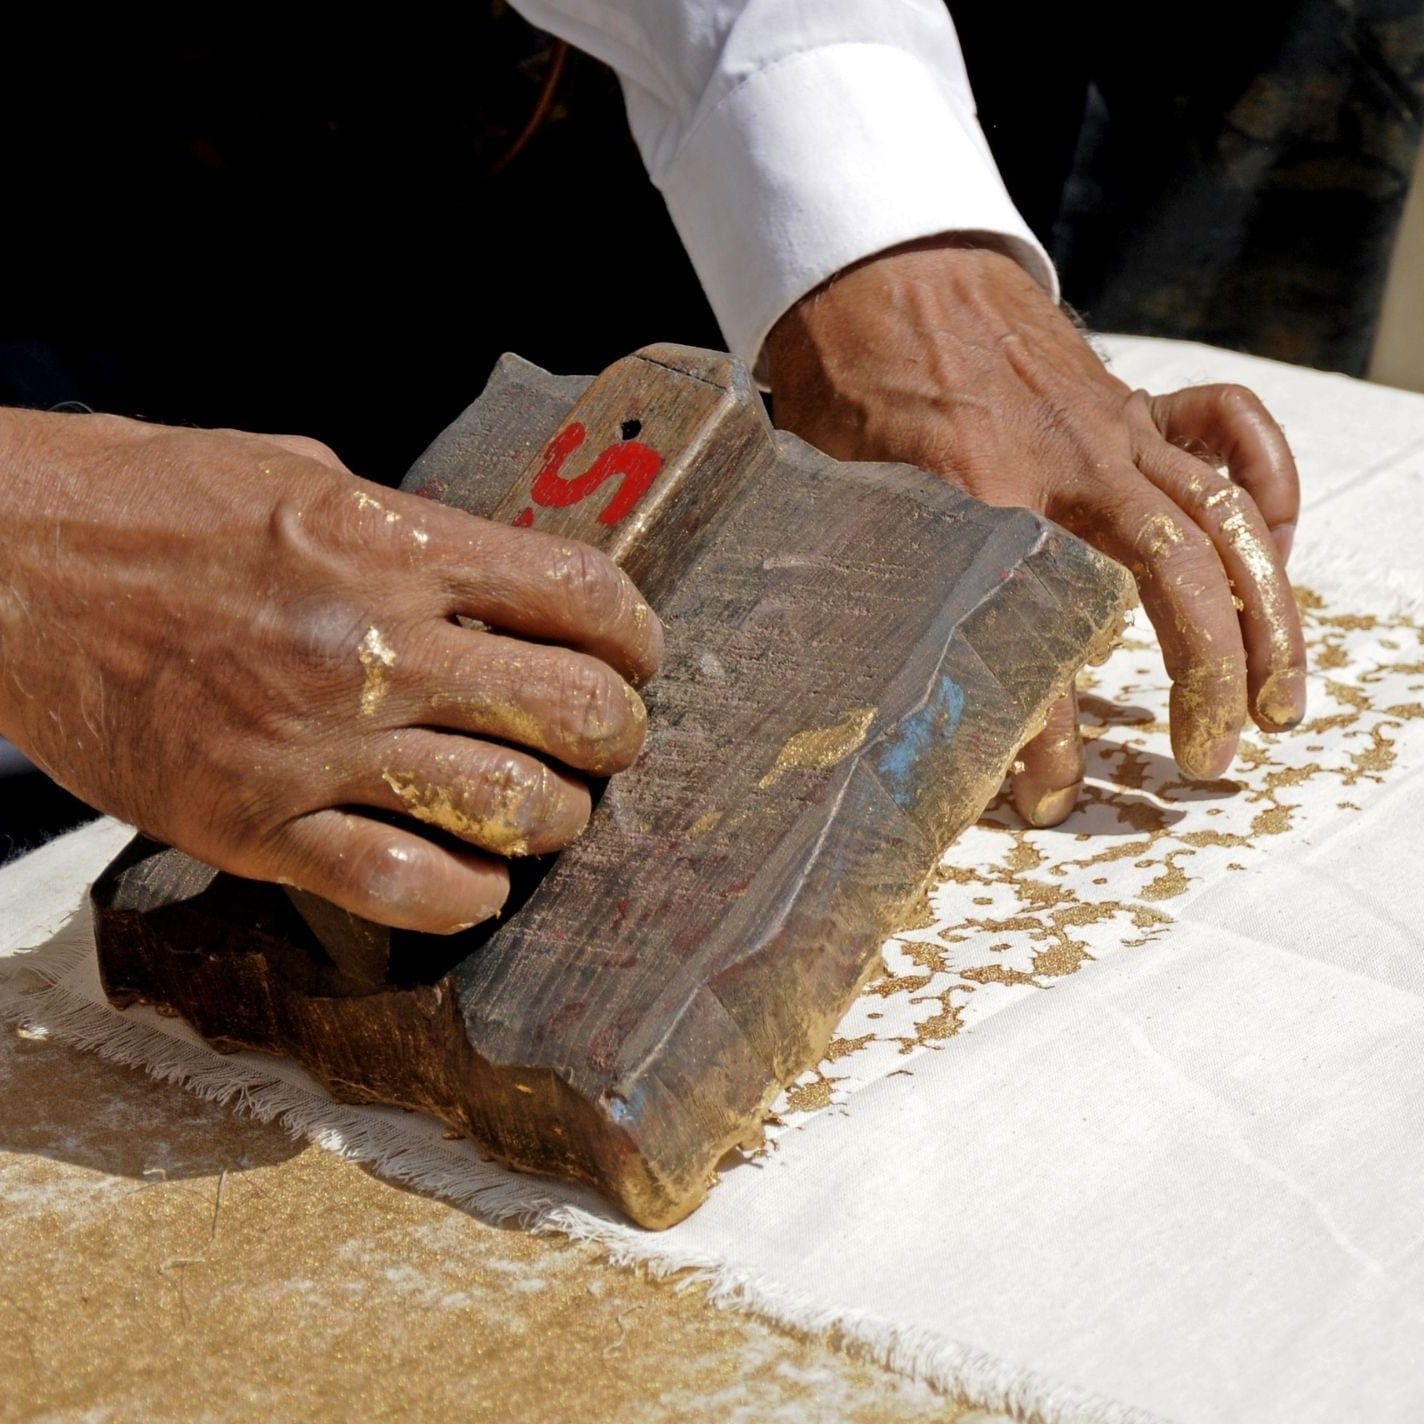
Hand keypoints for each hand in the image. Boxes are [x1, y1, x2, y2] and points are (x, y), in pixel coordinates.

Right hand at [0, 410, 661, 929]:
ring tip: (549, 811)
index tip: (634, 655)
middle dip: (618, 735)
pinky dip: (465, 895)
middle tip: (610, 741)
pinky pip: (400, 885)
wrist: (7, 561)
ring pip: (506, 808)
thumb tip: (509, 583)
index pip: (579, 594)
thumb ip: (415, 537)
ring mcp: (310, 743)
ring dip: (556, 819)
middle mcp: (368, 643)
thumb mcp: (306, 477)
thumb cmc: (155, 504)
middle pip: (570, 709)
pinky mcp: (249, 823)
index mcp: (389, 543)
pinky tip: (476, 880)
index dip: (634, 635)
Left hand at [766, 237, 1305, 825]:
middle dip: (1210, 679)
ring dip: (1268, 612)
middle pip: (1177, 577)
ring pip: (1228, 517)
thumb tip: (897, 703)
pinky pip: (1229, 429)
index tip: (1043, 799)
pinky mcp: (1131, 399)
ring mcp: (1114, 427)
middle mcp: (1071, 465)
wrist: (876, 267)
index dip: (1048, 737)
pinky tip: (1274, 543)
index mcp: (986, 499)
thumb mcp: (842, 503)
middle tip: (1210, 758)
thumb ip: (880, 593)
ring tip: (1280, 696)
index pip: (1040, 638)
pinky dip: (1268, 483)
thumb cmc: (846, 386)